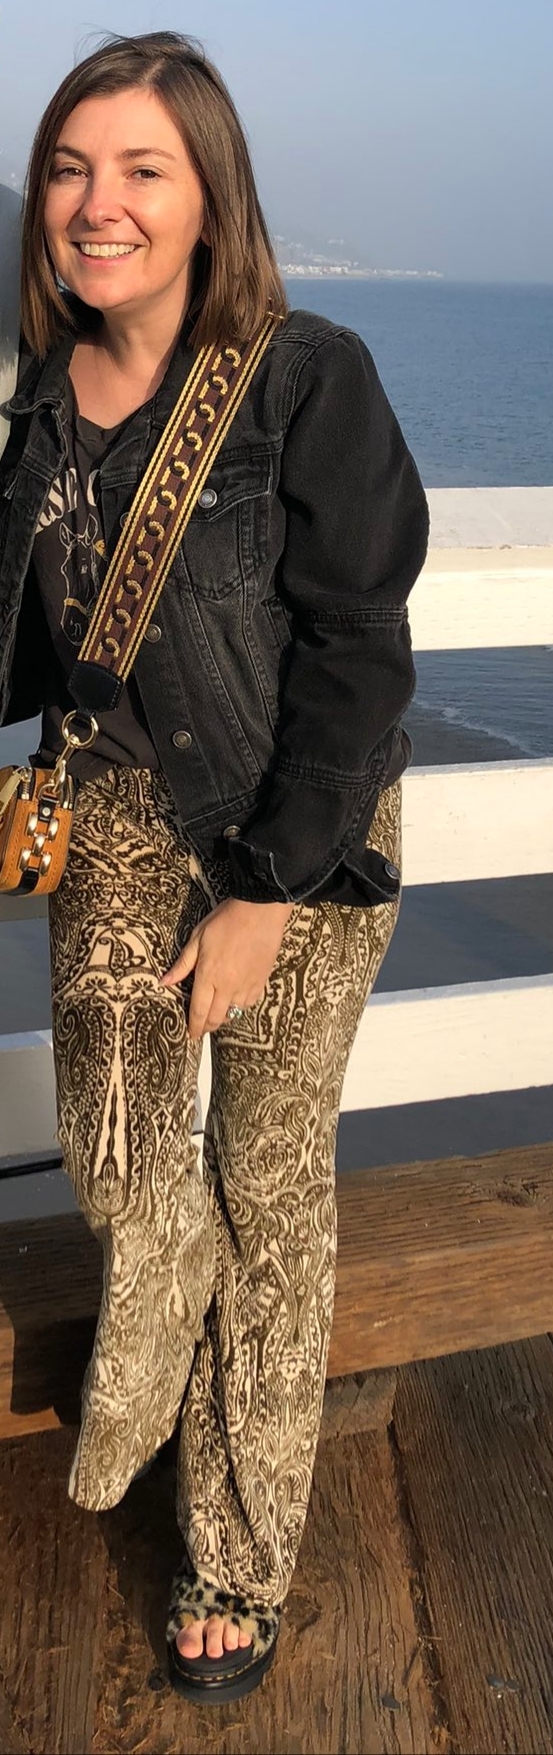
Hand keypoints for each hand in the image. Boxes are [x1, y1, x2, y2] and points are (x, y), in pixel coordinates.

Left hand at [160, 897, 294, 1038]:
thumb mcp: (198, 937)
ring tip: (217, 1012)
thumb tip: (164, 982)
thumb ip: (182, 964)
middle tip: (200, 1029)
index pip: (198, 1011)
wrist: (260, 911)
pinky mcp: (261, 982)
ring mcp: (246, 986)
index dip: (193, 1027)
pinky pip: (249, 1003)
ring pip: (233, 1013)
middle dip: (206, 1027)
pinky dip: (240, 1005)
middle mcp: (227, 986)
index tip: (190, 1035)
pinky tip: (235, 999)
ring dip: (224, 1016)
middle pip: (216, 1018)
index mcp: (208, 976)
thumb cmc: (226, 920)